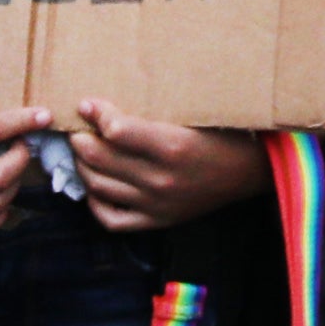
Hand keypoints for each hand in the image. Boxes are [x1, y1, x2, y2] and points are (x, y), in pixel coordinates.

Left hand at [52, 98, 262, 233]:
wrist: (249, 172)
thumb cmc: (220, 136)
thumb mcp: (191, 118)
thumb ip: (152, 113)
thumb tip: (109, 104)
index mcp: (173, 145)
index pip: (116, 130)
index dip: (96, 114)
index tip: (86, 105)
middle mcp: (161, 178)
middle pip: (100, 158)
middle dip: (80, 140)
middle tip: (76, 129)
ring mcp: (156, 203)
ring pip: (98, 186)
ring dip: (82, 166)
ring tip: (82, 152)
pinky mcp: (156, 221)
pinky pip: (111, 219)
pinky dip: (94, 203)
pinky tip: (95, 187)